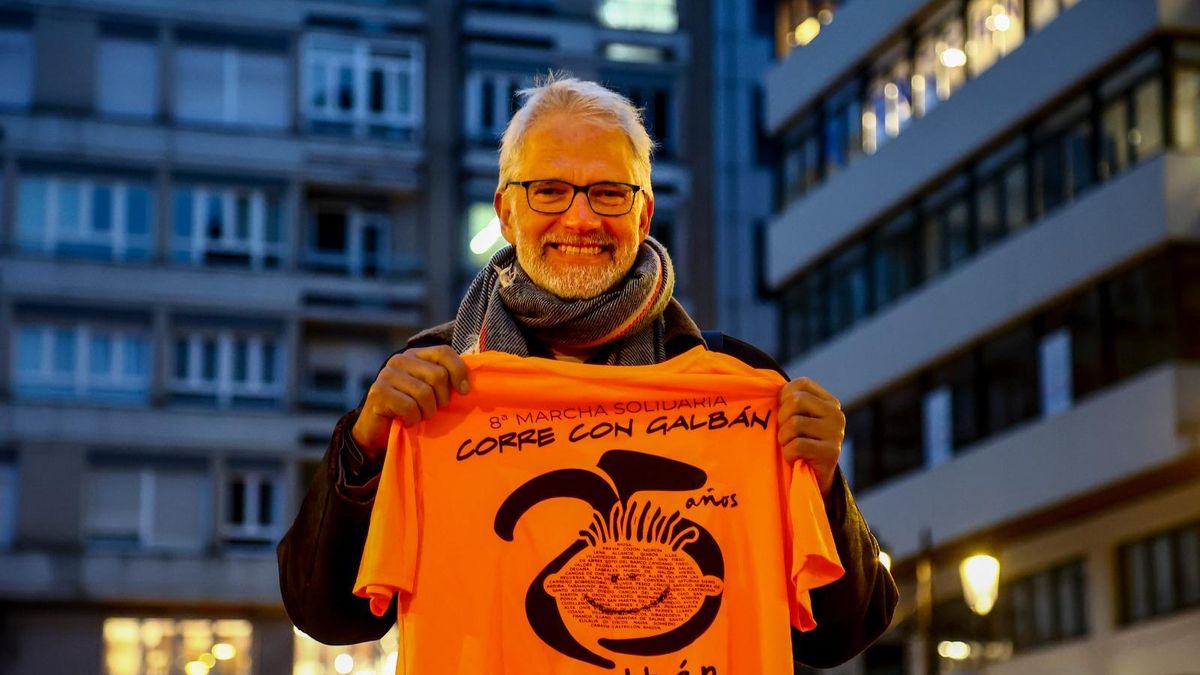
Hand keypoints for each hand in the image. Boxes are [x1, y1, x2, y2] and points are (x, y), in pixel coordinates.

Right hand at [350, 346, 470, 461]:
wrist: (378, 432)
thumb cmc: (410, 410)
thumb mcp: (431, 392)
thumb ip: (446, 381)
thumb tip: (469, 383)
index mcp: (415, 355)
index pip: (443, 352)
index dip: (459, 371)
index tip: (464, 392)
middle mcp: (399, 360)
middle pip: (437, 375)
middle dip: (441, 399)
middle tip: (433, 410)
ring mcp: (387, 374)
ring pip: (424, 393)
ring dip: (427, 411)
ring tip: (420, 416)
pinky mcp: (378, 392)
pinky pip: (409, 406)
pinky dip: (413, 418)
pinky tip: (407, 421)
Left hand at [777, 377, 844, 496]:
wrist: (815, 479)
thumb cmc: (800, 444)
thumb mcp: (798, 418)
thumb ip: (790, 402)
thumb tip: (766, 387)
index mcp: (830, 402)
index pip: (802, 384)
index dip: (784, 396)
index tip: (783, 413)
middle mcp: (836, 415)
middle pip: (795, 401)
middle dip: (782, 418)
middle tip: (785, 433)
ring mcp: (836, 433)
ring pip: (794, 424)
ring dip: (784, 439)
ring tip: (790, 446)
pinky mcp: (831, 453)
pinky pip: (796, 445)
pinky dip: (788, 454)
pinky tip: (794, 458)